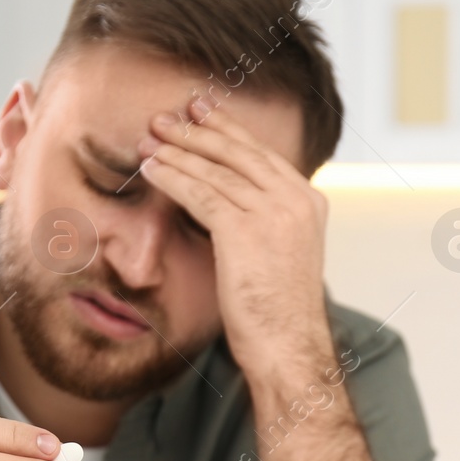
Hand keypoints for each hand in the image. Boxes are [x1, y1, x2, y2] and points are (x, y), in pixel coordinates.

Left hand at [137, 97, 332, 376]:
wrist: (289, 348)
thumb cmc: (279, 315)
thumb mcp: (283, 257)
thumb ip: (269, 224)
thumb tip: (232, 209)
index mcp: (310, 202)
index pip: (262, 155)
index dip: (228, 130)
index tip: (202, 112)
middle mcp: (296, 200)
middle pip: (239, 153)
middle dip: (198, 131)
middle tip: (166, 117)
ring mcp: (274, 212)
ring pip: (215, 170)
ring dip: (177, 152)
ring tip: (149, 140)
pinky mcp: (245, 230)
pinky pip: (200, 193)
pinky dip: (171, 178)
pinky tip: (149, 170)